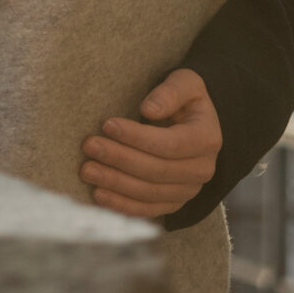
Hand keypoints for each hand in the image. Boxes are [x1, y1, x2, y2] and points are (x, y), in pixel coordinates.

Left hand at [80, 68, 222, 218]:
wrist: (198, 123)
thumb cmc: (187, 99)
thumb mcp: (186, 83)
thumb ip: (170, 92)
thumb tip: (148, 109)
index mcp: (207, 139)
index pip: (169, 143)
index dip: (137, 137)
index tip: (107, 124)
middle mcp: (202, 169)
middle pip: (157, 170)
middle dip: (120, 159)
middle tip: (89, 146)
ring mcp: (189, 190)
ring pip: (150, 193)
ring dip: (116, 183)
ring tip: (87, 170)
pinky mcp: (174, 203)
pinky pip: (148, 209)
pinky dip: (123, 206)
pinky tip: (99, 195)